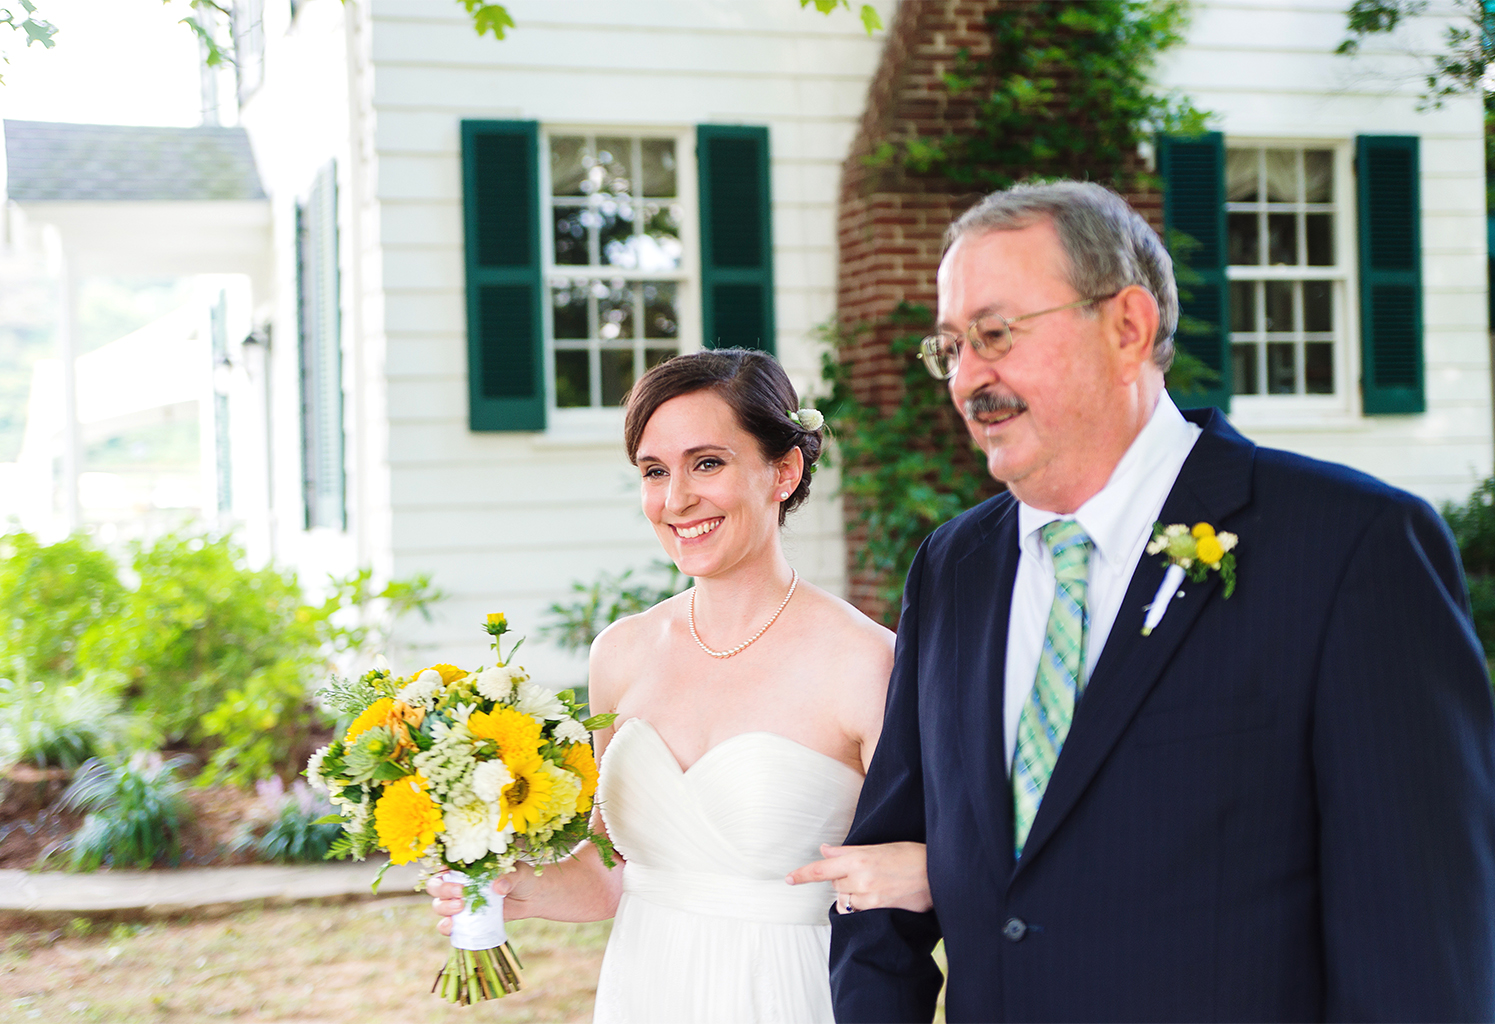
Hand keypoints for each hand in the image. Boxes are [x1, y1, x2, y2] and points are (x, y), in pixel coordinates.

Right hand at [426, 864, 540, 934]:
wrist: (531, 898)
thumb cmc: (522, 877)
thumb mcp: (518, 872)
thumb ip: (508, 877)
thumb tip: (498, 887)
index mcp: (467, 865)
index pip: (445, 865)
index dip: (443, 871)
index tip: (458, 878)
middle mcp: (459, 883)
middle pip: (435, 886)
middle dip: (443, 890)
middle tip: (461, 894)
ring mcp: (460, 902)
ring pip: (438, 905)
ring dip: (444, 908)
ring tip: (460, 908)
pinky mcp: (466, 920)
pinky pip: (448, 925)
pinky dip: (445, 927)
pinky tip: (452, 927)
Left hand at [785, 841, 931, 913]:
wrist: (936, 874)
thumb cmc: (909, 855)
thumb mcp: (878, 847)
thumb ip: (848, 851)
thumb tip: (825, 850)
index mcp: (858, 858)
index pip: (821, 869)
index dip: (802, 875)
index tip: (788, 879)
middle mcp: (860, 878)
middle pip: (834, 885)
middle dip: (841, 879)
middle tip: (862, 872)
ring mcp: (868, 896)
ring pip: (844, 899)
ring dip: (850, 893)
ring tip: (873, 882)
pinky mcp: (878, 909)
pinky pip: (857, 909)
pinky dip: (860, 903)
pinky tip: (876, 894)